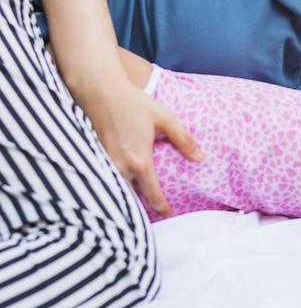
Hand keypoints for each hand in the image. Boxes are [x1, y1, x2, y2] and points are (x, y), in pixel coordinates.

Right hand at [84, 78, 203, 217]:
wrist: (99, 90)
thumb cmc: (134, 103)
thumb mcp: (164, 119)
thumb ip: (183, 140)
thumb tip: (200, 158)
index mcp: (140, 161)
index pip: (152, 194)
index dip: (161, 208)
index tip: (169, 214)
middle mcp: (120, 167)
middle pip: (131, 199)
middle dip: (140, 211)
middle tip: (152, 217)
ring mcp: (104, 164)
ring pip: (115, 191)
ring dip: (125, 200)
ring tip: (135, 208)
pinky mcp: (93, 157)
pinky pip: (104, 179)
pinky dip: (112, 187)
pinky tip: (119, 188)